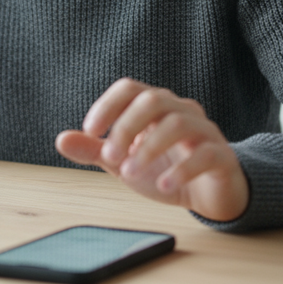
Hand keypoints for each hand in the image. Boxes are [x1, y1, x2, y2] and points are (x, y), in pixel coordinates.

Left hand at [55, 78, 249, 221]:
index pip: (130, 88)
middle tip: (111, 158)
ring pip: (178, 123)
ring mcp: (204, 132)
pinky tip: (164, 186)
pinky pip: (205, 154)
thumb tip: (60, 139)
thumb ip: (94, 151)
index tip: (90, 130)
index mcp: (155, 108)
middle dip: (126, 127)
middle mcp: (181, 111)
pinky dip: (181, 170)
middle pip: (152, 100)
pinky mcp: (222, 157)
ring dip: (148, 149)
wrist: (208, 195)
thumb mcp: (123, 163)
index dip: (107, 105)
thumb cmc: (163, 169)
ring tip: (129, 174)